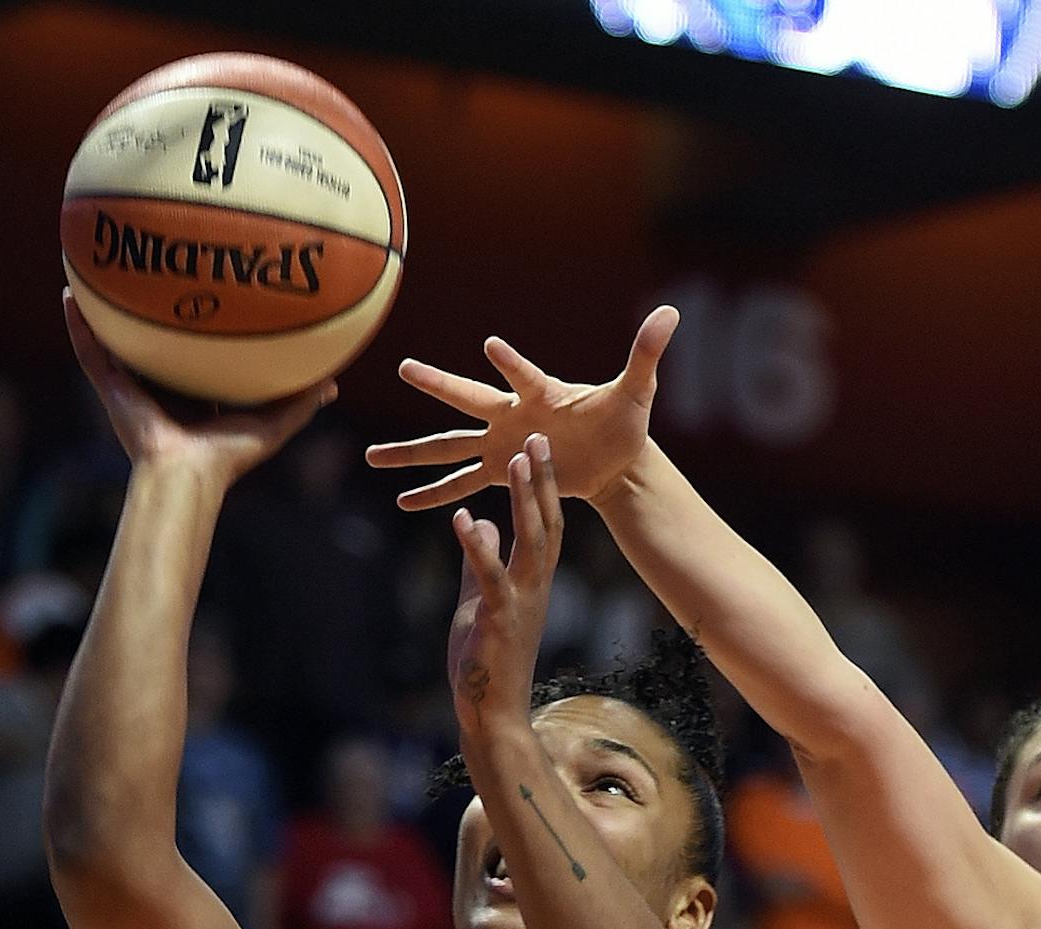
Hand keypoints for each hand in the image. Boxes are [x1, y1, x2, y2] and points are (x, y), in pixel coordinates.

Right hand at [63, 291, 332, 489]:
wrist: (188, 472)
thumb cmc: (230, 455)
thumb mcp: (273, 424)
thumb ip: (300, 404)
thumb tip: (332, 383)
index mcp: (195, 400)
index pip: (196, 362)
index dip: (199, 337)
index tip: (207, 304)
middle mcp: (162, 392)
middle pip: (154, 349)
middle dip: (152, 319)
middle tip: (152, 278)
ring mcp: (133, 390)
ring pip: (116, 345)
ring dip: (106, 314)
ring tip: (99, 275)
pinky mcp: (110, 390)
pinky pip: (89, 350)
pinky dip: (78, 324)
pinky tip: (70, 294)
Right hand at [366, 307, 677, 510]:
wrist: (617, 460)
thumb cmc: (623, 422)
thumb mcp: (636, 393)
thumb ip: (645, 355)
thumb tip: (670, 312)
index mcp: (541, 393)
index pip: (525, 374)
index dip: (512, 362)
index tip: (492, 347)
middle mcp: (512, 415)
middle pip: (468, 399)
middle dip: (438, 385)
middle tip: (403, 367)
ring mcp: (501, 445)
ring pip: (448, 447)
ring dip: (411, 454)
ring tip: (370, 457)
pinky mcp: (502, 474)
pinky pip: (462, 487)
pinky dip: (435, 497)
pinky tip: (402, 504)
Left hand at [447, 434, 563, 741]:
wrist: (493, 711)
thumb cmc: (488, 661)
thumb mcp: (480, 599)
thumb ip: (479, 561)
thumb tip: (480, 525)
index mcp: (533, 581)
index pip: (544, 525)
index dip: (542, 486)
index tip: (536, 448)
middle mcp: (536, 587)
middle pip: (545, 523)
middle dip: (541, 480)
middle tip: (538, 436)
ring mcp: (521, 602)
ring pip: (529, 542)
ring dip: (523, 500)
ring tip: (514, 461)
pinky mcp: (499, 619)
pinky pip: (490, 576)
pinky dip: (476, 546)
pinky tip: (462, 516)